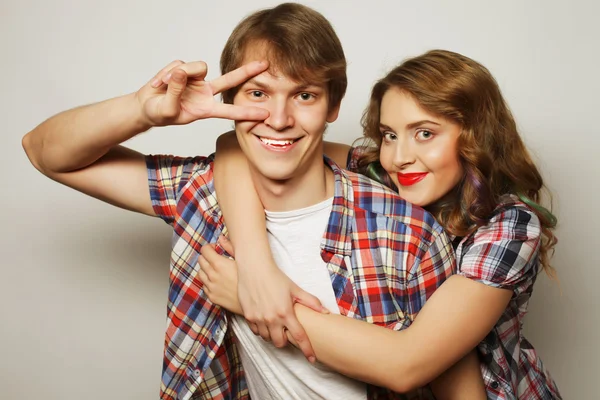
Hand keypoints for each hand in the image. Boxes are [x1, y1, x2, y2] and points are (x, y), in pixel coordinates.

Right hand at [135, 60, 269, 126]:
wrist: (146, 106)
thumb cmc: (159, 114)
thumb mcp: (167, 110)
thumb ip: (175, 91)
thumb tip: (181, 72)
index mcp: (205, 109)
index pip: (229, 111)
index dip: (246, 113)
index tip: (264, 115)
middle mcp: (205, 92)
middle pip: (230, 80)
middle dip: (246, 72)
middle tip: (265, 64)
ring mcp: (196, 80)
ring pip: (197, 66)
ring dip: (179, 74)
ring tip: (162, 85)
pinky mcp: (184, 69)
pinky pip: (179, 64)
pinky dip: (166, 73)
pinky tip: (159, 83)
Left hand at [198, 243, 243, 314]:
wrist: (253, 302)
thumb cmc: (250, 279)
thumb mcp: (242, 260)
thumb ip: (230, 247)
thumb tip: (221, 238)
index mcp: (219, 264)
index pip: (204, 250)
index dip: (209, 247)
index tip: (215, 249)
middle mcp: (212, 275)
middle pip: (201, 260)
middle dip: (207, 256)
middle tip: (216, 257)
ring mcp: (211, 287)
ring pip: (200, 273)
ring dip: (206, 269)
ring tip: (216, 269)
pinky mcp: (212, 296)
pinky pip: (204, 285)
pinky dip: (208, 281)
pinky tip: (218, 281)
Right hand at [218, 236, 327, 362]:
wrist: (254, 269)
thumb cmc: (276, 277)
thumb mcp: (295, 289)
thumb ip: (311, 302)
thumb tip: (325, 311)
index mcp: (285, 312)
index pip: (299, 336)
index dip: (306, 349)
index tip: (311, 358)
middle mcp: (271, 318)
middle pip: (280, 343)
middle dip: (285, 340)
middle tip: (286, 330)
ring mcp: (258, 318)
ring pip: (267, 338)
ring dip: (272, 334)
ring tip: (275, 323)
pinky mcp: (248, 316)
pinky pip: (256, 331)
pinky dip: (261, 329)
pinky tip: (264, 320)